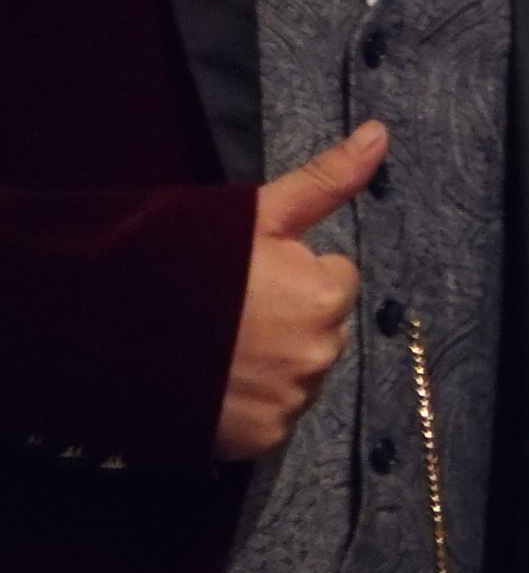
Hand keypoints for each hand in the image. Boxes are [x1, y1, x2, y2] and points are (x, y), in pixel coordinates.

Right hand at [216, 120, 386, 461]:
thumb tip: (382, 133)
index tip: (249, 276)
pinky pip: (272, 418)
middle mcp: (319, 354)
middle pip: (320, 331)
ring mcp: (289, 401)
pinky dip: (249, 405)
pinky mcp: (258, 439)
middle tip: (227, 313)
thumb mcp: (257, 213)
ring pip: (298, 375)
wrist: (103, 326)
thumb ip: (327, 179)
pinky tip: (213, 383)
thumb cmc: (184, 259)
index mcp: (326, 297)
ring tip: (216, 348)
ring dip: (270, 364)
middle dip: (286, 320)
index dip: (293, 275)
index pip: (334, 282)